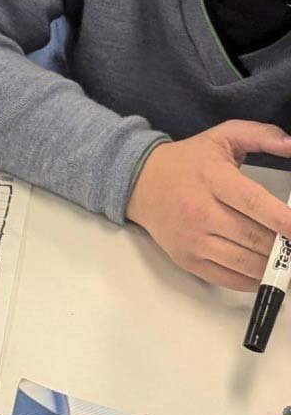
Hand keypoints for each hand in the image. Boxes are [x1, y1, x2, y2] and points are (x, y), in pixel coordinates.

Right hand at [126, 121, 290, 290]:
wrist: (138, 183)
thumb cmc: (187, 162)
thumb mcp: (221, 137)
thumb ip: (260, 135)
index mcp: (212, 178)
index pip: (253, 202)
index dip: (283, 219)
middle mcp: (200, 211)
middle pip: (255, 237)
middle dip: (285, 245)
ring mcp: (192, 240)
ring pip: (247, 263)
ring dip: (273, 263)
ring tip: (284, 256)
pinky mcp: (187, 260)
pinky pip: (230, 279)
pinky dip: (254, 279)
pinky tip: (264, 268)